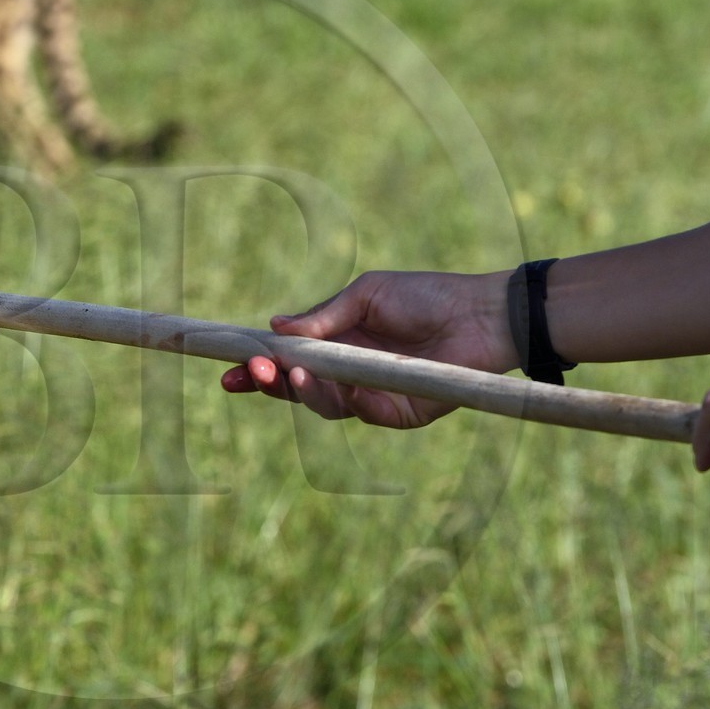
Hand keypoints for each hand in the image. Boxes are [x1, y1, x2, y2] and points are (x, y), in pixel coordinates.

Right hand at [221, 270, 516, 427]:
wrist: (480, 315)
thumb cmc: (426, 296)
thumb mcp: (366, 295)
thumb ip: (323, 316)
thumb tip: (275, 325)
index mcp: (338, 343)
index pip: (290, 360)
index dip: (260, 366)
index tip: (230, 366)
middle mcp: (349, 373)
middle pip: (297, 388)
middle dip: (268, 382)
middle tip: (249, 372)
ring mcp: (371, 396)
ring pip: (322, 404)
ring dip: (300, 390)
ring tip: (289, 372)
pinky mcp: (397, 413)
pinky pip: (360, 412)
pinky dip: (342, 399)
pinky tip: (332, 382)